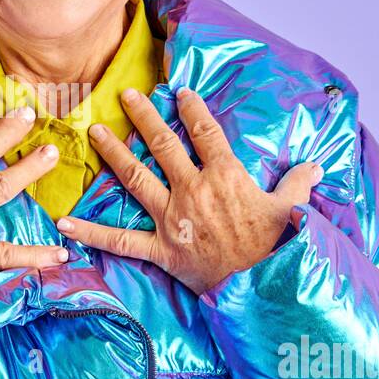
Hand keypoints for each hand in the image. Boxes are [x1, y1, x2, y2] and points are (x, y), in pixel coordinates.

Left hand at [56, 86, 322, 295]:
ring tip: (94, 130)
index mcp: (225, 176)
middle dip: (143, 117)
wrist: (265, 286)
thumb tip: (315, 166)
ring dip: (114, 153)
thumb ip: (297, 184)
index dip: (191, 109)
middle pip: (163, 145)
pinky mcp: (161, 249)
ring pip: (136, 178)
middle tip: (125, 95)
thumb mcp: (292, 209)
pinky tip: (64, 221)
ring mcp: (173, 218)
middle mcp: (193, 190)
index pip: (205, 132)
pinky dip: (91, 231)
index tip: (178, 91)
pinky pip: (121, 239)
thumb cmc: (278, 247)